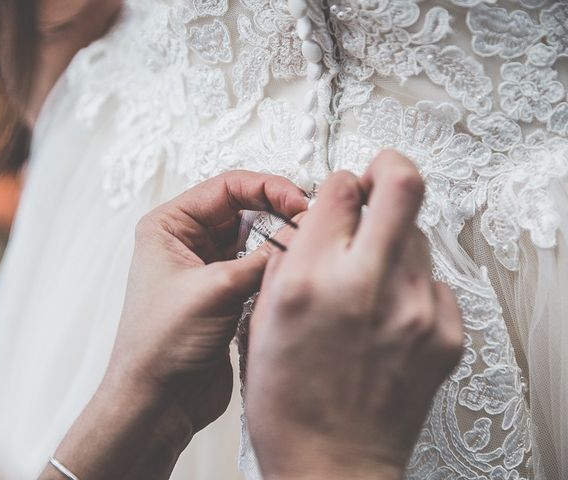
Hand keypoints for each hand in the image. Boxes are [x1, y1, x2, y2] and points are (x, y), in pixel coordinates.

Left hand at [108, 170, 306, 429]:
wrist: (157, 403)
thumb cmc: (161, 346)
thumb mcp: (216, 290)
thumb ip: (263, 259)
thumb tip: (301, 235)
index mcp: (169, 226)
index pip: (227, 187)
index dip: (267, 188)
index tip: (299, 201)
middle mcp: (186, 242)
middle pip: (244, 209)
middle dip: (277, 214)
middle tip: (310, 223)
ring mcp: (207, 268)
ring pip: (254, 240)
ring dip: (278, 242)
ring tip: (305, 246)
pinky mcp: (225, 294)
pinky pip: (257, 268)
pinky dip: (276, 268)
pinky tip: (292, 273)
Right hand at [245, 151, 463, 479]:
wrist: (331, 463)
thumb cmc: (288, 402)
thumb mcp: (261, 322)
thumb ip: (288, 260)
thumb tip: (313, 222)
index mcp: (308, 280)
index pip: (339, 188)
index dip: (339, 185)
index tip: (340, 194)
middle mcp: (364, 285)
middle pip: (402, 185)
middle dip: (391, 167)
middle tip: (382, 174)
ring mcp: (414, 309)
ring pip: (417, 235)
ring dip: (394, 239)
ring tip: (373, 275)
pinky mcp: (445, 332)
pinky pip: (434, 282)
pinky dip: (411, 285)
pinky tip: (388, 314)